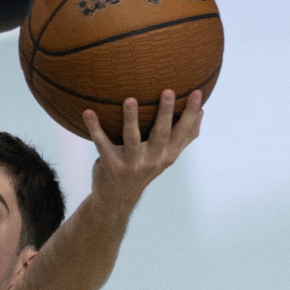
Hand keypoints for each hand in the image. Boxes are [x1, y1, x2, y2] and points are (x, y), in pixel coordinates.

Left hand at [82, 89, 203, 213]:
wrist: (116, 198)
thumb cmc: (142, 169)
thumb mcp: (165, 157)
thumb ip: (182, 137)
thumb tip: (201, 112)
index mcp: (168, 154)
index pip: (184, 132)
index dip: (191, 113)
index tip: (197, 92)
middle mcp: (152, 159)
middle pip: (161, 133)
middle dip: (166, 113)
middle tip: (168, 91)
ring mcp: (131, 163)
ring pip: (132, 138)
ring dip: (131, 118)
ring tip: (129, 99)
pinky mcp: (111, 165)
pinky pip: (102, 143)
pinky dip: (95, 128)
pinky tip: (88, 112)